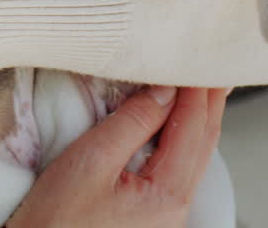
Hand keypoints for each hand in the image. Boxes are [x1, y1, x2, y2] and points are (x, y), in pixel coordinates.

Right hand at [8, 86, 227, 227]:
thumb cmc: (55, 222)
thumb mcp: (90, 161)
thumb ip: (132, 123)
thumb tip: (164, 91)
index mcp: (166, 196)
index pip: (191, 128)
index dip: (194, 89)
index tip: (195, 57)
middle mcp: (175, 209)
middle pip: (202, 143)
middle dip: (207, 102)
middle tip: (212, 66)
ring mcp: (165, 215)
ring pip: (193, 156)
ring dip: (197, 119)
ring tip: (201, 89)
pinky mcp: (151, 215)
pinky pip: (177, 168)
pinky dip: (182, 139)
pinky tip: (178, 125)